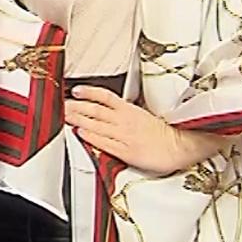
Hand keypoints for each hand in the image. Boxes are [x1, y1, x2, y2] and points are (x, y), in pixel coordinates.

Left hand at [64, 85, 186, 175]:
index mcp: (130, 110)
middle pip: (96, 110)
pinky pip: (105, 142)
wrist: (180, 146)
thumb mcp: (145, 115)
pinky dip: (92, 137)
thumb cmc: (165, 133)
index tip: (75, 90)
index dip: (89, 92)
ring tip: (65, 116)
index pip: (105, 97)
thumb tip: (112, 108)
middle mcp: (125, 121)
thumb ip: (127, 111)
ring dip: (79, 119)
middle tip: (60, 104)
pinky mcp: (127, 151)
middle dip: (76, 107)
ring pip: (97, 125)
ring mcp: (125, 136)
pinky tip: (81, 133)